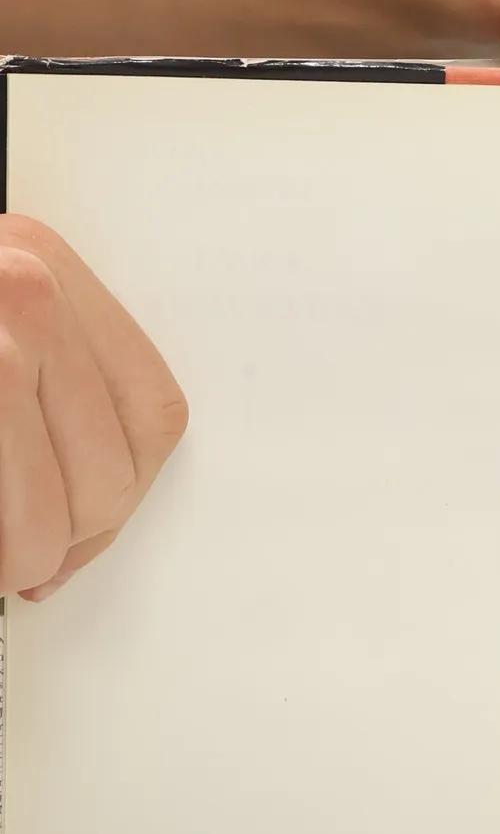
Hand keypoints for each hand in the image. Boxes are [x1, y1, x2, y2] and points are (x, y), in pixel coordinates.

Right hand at [0, 216, 188, 601]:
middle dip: (68, 538)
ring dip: (18, 555)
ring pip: (50, 508)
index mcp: (46, 270)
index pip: (152, 412)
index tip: (83, 537)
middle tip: (26, 563)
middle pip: (109, 471)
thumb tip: (78, 514)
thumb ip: (44, 384)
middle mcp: (23, 292)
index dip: (123, 497)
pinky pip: (2, 513)